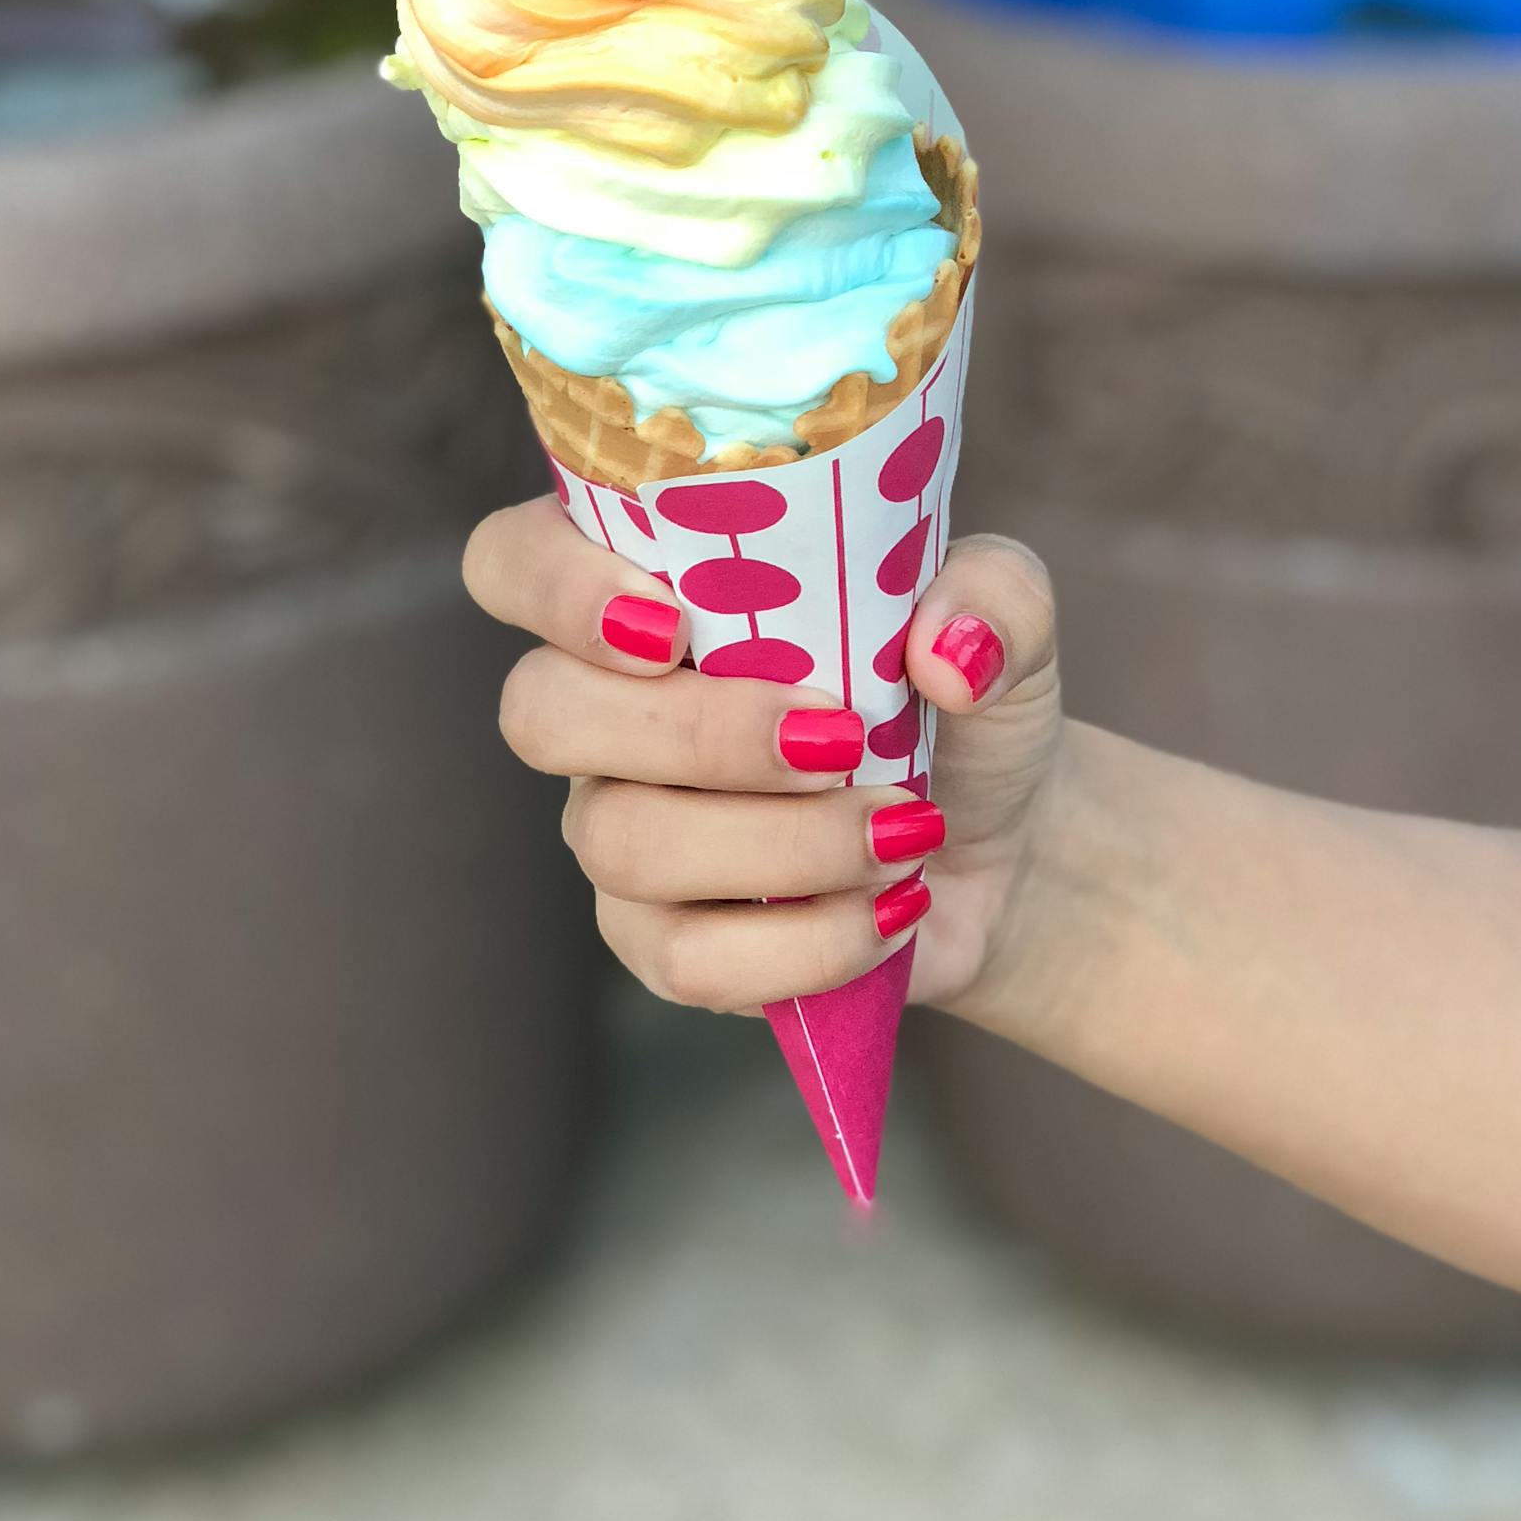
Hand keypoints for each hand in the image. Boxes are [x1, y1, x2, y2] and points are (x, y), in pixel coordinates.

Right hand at [461, 495, 1063, 1016]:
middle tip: (838, 737)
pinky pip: (682, 958)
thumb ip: (992, 595)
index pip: (511, 562)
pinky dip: (804, 942)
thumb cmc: (964, 695)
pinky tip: (891, 909)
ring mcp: (618, 825)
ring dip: (782, 843)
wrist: (1009, 839)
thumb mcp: (1007, 618)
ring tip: (904, 830)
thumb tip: (944, 650)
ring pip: (622, 842)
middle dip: (696, 732)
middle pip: (542, 713)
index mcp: (647, 586)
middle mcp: (602, 705)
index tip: (672, 622)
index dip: (554, 588)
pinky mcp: (660, 940)